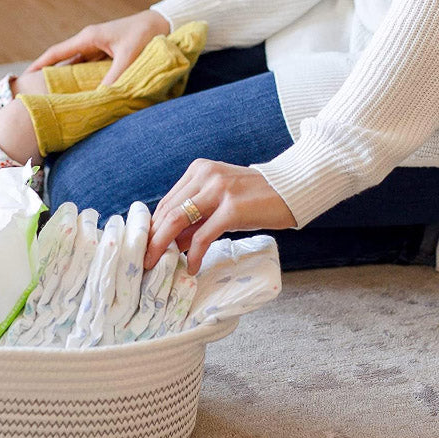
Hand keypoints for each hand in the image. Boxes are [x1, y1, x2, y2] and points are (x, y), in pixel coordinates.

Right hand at [24, 9, 170, 85]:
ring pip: (77, 68)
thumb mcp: (130, 57)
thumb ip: (114, 78)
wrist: (167, 22)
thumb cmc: (148, 34)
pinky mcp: (109, 55)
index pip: (57, 52)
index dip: (40, 65)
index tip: (24, 77)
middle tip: (36, 93)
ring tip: (55, 98)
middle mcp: (91, 42)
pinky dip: (85, 82)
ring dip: (68, 81)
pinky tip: (81, 95)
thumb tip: (99, 98)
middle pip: (64, 61)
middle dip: (51, 76)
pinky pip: (91, 71)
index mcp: (90, 37)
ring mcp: (100, 48)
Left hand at [145, 159, 297, 273]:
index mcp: (199, 170)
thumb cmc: (256, 198)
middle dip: (152, 239)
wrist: (294, 187)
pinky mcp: (232, 208)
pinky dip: (193, 254)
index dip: (153, 228)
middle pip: (167, 211)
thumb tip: (171, 243)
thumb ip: (196, 219)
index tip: (146, 248)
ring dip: (163, 246)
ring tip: (158, 265)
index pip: (167, 202)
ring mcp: (218, 190)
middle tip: (144, 261)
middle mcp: (205, 175)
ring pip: (177, 221)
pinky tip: (192, 267)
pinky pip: (203, 236)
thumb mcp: (220, 202)